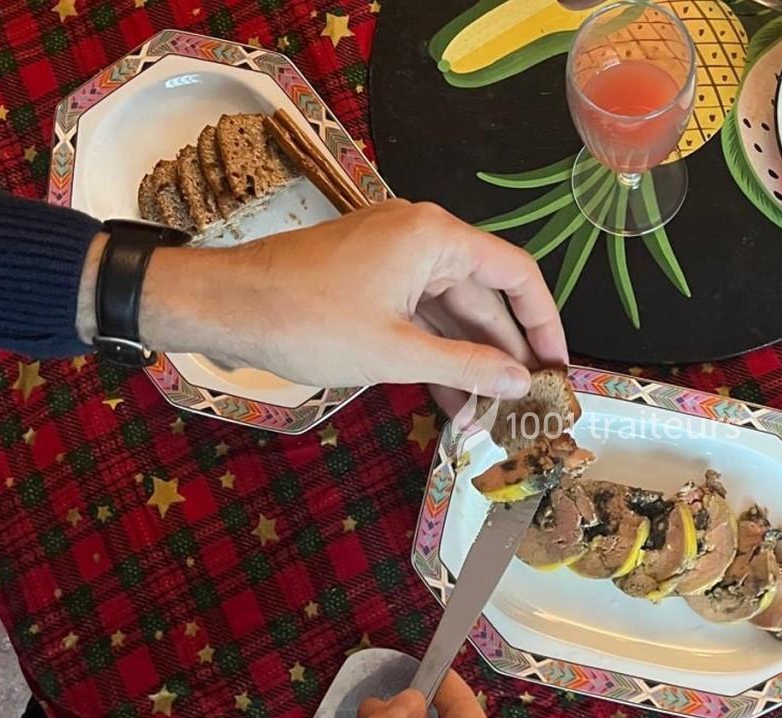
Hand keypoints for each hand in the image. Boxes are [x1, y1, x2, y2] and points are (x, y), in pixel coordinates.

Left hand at [78, 201, 567, 401]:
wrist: (223, 307)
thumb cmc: (311, 322)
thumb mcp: (396, 353)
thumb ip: (466, 367)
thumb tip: (521, 384)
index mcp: (435, 238)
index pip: (516, 274)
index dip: (545, 322)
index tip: (558, 368)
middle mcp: (421, 237)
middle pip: (484, 296)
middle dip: (504, 353)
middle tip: (527, 404)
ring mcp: (392, 257)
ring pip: (450, 311)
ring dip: (468, 361)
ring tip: (490, 417)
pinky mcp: (369, 278)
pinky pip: (418, 315)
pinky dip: (434, 353)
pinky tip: (451, 402)